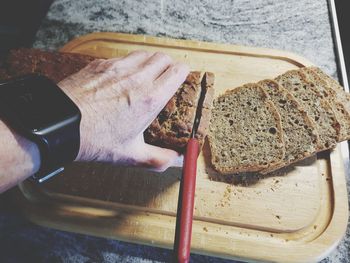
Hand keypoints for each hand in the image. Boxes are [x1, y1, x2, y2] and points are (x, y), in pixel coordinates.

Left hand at [58, 51, 188, 170]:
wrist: (61, 125)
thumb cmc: (94, 139)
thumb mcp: (130, 155)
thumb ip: (158, 158)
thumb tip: (174, 160)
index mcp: (150, 98)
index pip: (177, 71)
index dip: (183, 72)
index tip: (181, 77)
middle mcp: (137, 78)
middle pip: (163, 57)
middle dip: (168, 65)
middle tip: (165, 76)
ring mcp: (117, 68)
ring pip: (143, 54)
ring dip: (149, 61)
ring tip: (145, 75)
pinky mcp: (100, 65)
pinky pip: (122, 57)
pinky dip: (128, 63)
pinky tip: (121, 76)